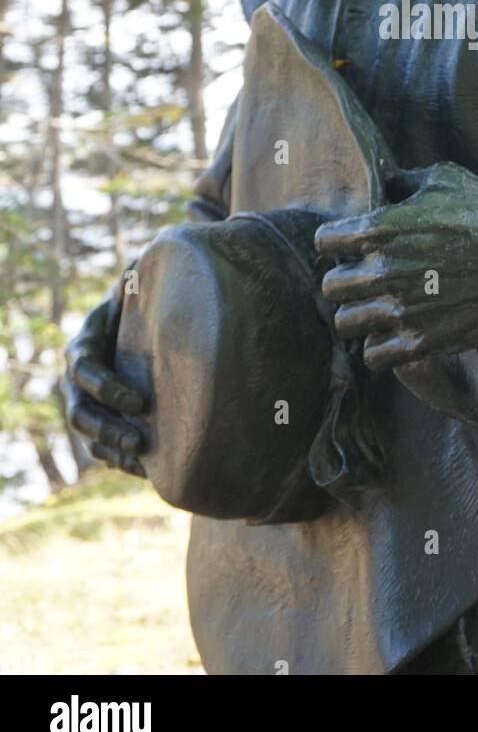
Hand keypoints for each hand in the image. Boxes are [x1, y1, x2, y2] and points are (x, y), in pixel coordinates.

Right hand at [62, 294, 147, 476]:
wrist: (140, 323)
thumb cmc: (141, 301)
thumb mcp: (137, 286)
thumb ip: (136, 278)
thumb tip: (142, 263)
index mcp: (84, 343)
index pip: (84, 369)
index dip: (107, 387)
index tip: (140, 400)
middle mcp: (76, 378)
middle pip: (79, 410)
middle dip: (106, 428)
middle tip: (139, 439)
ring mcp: (85, 402)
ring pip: (87, 435)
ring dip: (112, 450)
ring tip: (142, 459)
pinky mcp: (101, 419)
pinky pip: (101, 448)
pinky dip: (120, 459)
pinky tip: (148, 468)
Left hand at [315, 162, 477, 372]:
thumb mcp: (443, 179)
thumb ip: (403, 182)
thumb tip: (384, 183)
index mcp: (379, 229)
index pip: (324, 242)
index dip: (336, 241)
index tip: (349, 245)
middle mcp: (382, 272)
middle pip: (330, 287)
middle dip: (344, 280)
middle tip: (363, 279)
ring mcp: (400, 310)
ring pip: (345, 324)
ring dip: (358, 315)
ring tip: (376, 308)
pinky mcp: (420, 341)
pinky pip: (374, 357)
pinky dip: (379, 347)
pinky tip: (393, 333)